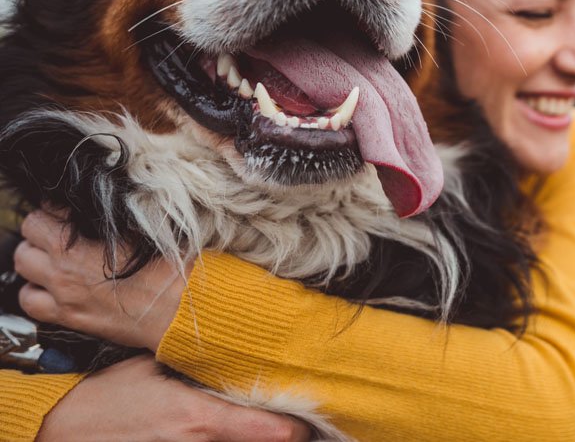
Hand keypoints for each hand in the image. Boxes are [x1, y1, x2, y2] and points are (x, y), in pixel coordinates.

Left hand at [14, 208, 183, 350]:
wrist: (178, 308)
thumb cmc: (168, 266)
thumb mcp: (145, 228)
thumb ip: (114, 216)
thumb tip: (101, 203)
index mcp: (79, 243)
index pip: (46, 211)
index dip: (59, 207)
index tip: (72, 210)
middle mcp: (64, 267)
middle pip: (29, 233)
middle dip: (42, 227)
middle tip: (60, 229)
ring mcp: (62, 293)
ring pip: (23, 266)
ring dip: (35, 257)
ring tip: (53, 256)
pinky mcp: (67, 316)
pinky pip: (29, 302)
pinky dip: (34, 291)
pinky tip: (51, 286)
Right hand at [38, 355, 311, 441]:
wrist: (60, 431)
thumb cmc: (106, 397)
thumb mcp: (154, 368)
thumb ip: (196, 364)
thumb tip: (231, 346)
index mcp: (200, 418)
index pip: (273, 432)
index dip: (297, 427)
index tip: (309, 416)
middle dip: (281, 436)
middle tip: (295, 422)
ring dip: (254, 440)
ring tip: (272, 429)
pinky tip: (235, 435)